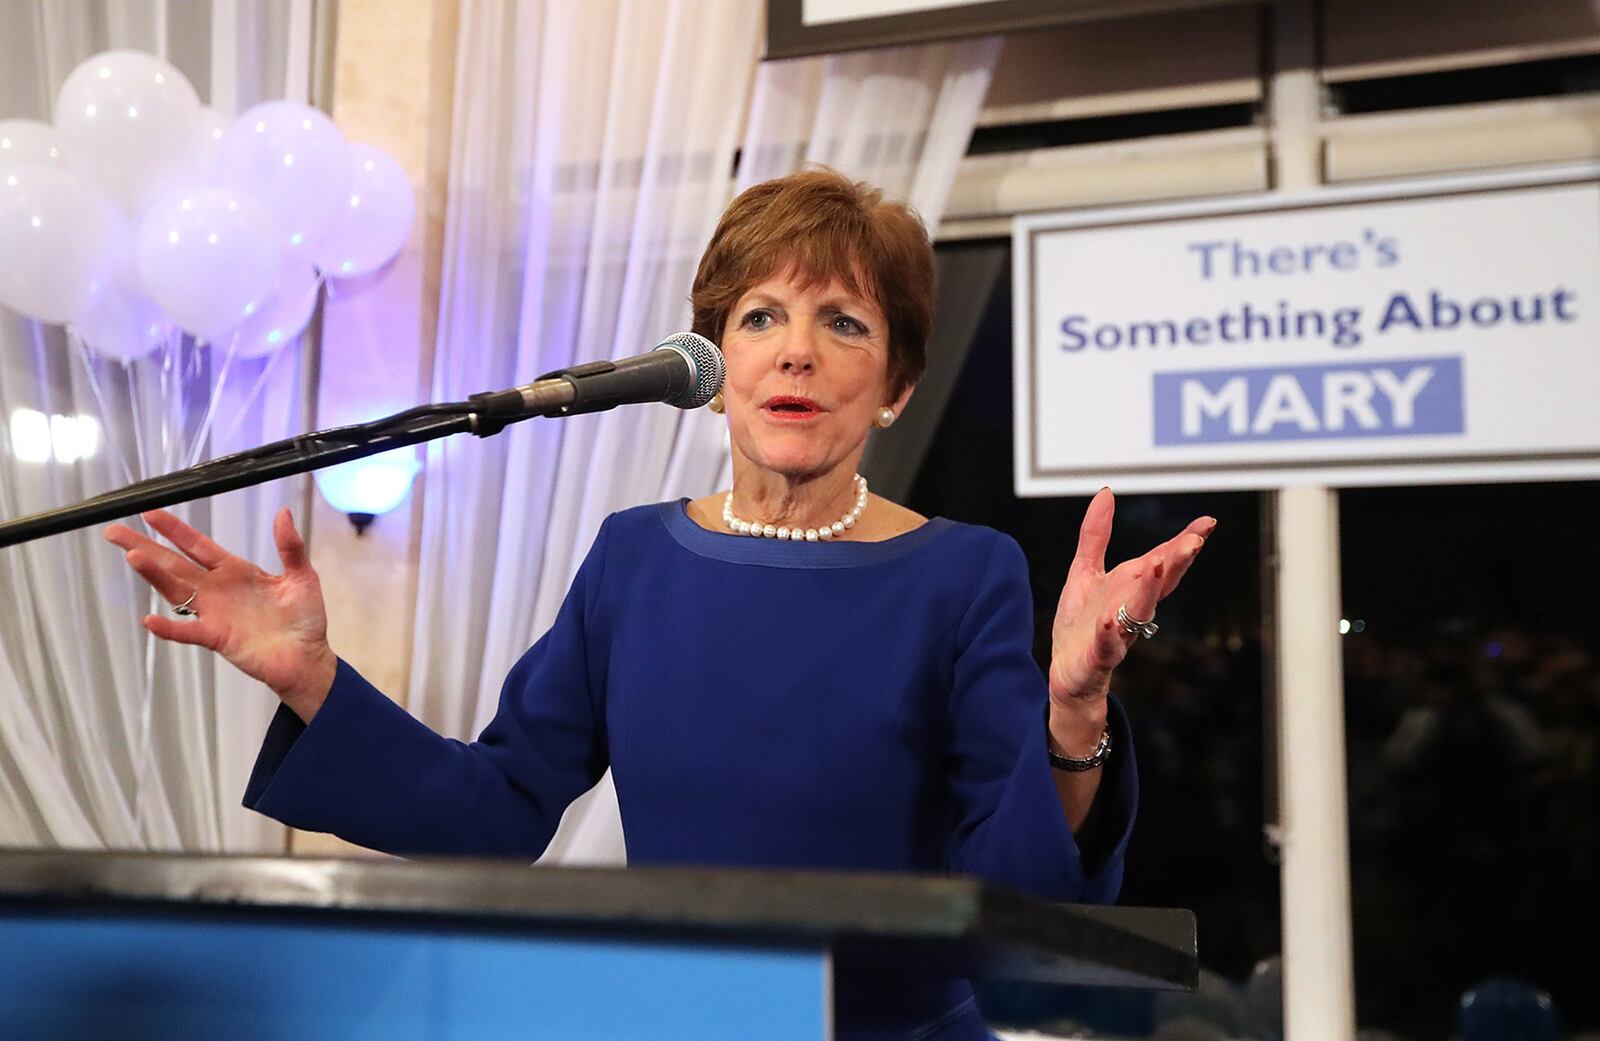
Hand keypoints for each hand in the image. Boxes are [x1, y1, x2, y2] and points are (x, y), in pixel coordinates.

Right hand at [104, 508, 336, 721]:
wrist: (308, 658)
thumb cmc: (304, 619)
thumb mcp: (301, 577)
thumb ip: (290, 547)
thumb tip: (284, 512)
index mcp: (235, 571)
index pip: (198, 545)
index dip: (175, 530)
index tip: (150, 512)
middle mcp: (217, 590)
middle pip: (174, 564)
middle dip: (145, 547)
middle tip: (114, 532)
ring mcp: (214, 614)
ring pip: (176, 591)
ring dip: (154, 576)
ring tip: (133, 557)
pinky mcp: (218, 638)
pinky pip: (189, 632)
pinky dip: (170, 628)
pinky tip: (150, 620)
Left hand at [1048, 488, 1214, 738]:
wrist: (1068, 671)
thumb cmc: (1082, 621)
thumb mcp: (1085, 571)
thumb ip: (1096, 534)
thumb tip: (1106, 492)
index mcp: (1131, 586)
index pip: (1163, 561)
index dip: (1185, 542)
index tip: (1208, 522)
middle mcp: (1131, 608)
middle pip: (1159, 584)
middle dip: (1176, 562)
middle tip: (1195, 541)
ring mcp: (1118, 633)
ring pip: (1138, 612)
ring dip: (1147, 592)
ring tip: (1155, 567)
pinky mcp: (1098, 656)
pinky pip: (1106, 646)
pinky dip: (1108, 635)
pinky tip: (1107, 622)